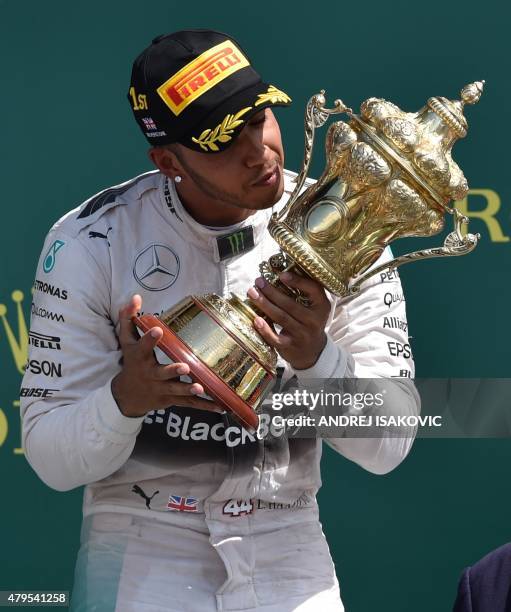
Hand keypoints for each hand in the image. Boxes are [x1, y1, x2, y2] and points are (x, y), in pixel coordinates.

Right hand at [111, 294, 222, 416]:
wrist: (127, 396)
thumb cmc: (131, 362)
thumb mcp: (127, 340)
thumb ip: (129, 318)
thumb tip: (136, 296)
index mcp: (140, 358)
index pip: (143, 347)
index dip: (150, 339)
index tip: (158, 329)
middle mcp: (151, 375)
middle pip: (162, 373)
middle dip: (173, 370)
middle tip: (185, 366)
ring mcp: (161, 389)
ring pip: (176, 391)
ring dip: (188, 390)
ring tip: (200, 387)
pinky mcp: (171, 400)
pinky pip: (189, 404)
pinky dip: (204, 406)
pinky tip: (220, 406)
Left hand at [246, 272, 330, 369]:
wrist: (313, 351)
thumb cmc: (309, 322)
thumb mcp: (314, 307)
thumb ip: (303, 292)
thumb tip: (279, 272)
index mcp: (322, 306)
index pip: (313, 290)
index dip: (298, 281)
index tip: (281, 274)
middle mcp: (314, 320)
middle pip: (290, 304)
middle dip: (272, 291)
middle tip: (258, 281)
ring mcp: (302, 334)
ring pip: (281, 318)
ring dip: (264, 304)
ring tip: (252, 293)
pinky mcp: (290, 346)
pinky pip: (275, 338)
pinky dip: (265, 329)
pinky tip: (256, 319)